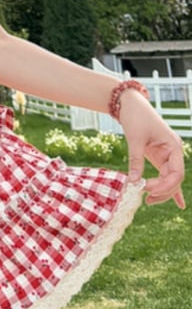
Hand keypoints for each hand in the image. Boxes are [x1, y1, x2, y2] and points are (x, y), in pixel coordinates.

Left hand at [120, 92, 185, 207]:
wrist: (130, 105)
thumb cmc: (135, 118)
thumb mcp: (135, 139)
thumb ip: (136, 160)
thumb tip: (133, 182)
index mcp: (174, 146)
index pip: (176, 173)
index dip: (164, 185)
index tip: (146, 188)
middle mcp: (174, 152)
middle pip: (174, 179)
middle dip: (162, 191)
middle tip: (145, 198)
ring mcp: (167, 155)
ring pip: (169, 179)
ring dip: (161, 191)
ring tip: (148, 200)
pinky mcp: (158, 156)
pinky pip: (166, 175)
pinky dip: (170, 188)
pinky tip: (179, 203)